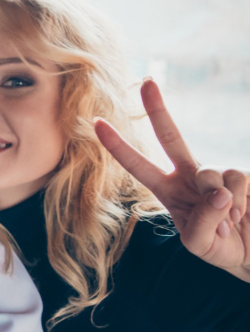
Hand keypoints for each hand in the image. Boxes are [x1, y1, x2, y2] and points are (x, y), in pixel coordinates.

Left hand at [96, 79, 248, 282]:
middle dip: (158, 110)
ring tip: (229, 222)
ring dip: (222, 203)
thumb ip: (202, 220)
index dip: (119, 146)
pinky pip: (238, 181)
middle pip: (171, 137)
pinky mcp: (244, 176)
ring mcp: (217, 173)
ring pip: (212, 173)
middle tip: (147, 81)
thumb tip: (219, 192)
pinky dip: (242, 204)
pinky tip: (244, 215)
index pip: (139, 165)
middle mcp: (190, 176)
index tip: (97, 122)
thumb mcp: (200, 244)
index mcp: (168, 191)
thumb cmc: (220, 249)